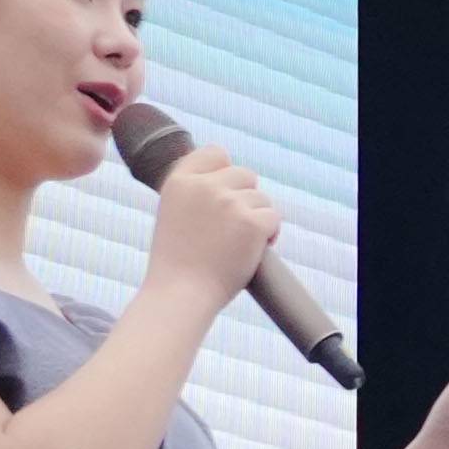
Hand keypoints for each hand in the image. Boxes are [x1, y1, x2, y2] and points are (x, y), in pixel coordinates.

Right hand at [140, 143, 280, 304]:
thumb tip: (226, 176)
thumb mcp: (173, 214)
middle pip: (245, 174)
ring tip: (238, 245)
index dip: (225, 173)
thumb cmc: (178, 263)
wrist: (181, 295)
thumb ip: (195, 192)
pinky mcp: (252, 221)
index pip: (215, 153)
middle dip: (245, 199)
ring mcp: (229, 202)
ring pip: (261, 198)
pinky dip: (270, 234)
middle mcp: (204, 186)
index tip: (224, 194)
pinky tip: (254, 251)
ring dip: (257, 219)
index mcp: (179, 181)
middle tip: (233, 229)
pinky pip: (274, 217)